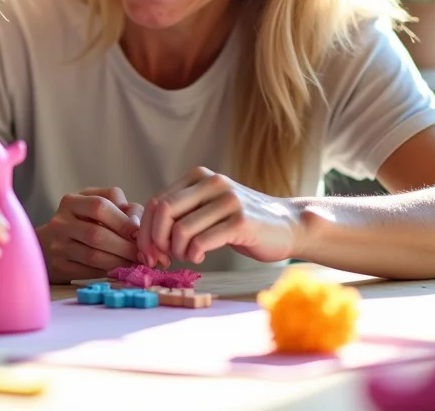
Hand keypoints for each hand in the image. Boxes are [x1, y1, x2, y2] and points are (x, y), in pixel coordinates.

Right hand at [35, 187, 147, 283]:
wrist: (49, 243)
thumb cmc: (83, 220)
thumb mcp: (98, 204)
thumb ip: (122, 207)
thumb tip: (138, 224)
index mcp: (71, 201)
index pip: (99, 206)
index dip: (122, 220)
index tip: (139, 232)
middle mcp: (60, 222)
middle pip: (96, 234)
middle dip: (124, 246)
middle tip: (142, 254)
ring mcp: (58, 246)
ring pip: (94, 256)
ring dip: (120, 261)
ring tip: (135, 262)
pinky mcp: (60, 266)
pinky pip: (89, 271)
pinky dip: (108, 271)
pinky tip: (120, 269)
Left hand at [138, 167, 301, 266]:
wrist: (288, 225)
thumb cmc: (242, 222)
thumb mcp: (209, 208)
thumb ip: (182, 213)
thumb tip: (146, 237)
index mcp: (199, 177)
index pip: (157, 201)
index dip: (146, 230)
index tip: (149, 252)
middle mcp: (213, 183)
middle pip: (164, 211)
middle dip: (155, 241)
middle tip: (161, 258)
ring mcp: (228, 201)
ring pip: (181, 229)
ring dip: (177, 251)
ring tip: (187, 256)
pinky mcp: (241, 222)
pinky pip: (201, 242)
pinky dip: (193, 255)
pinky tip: (199, 257)